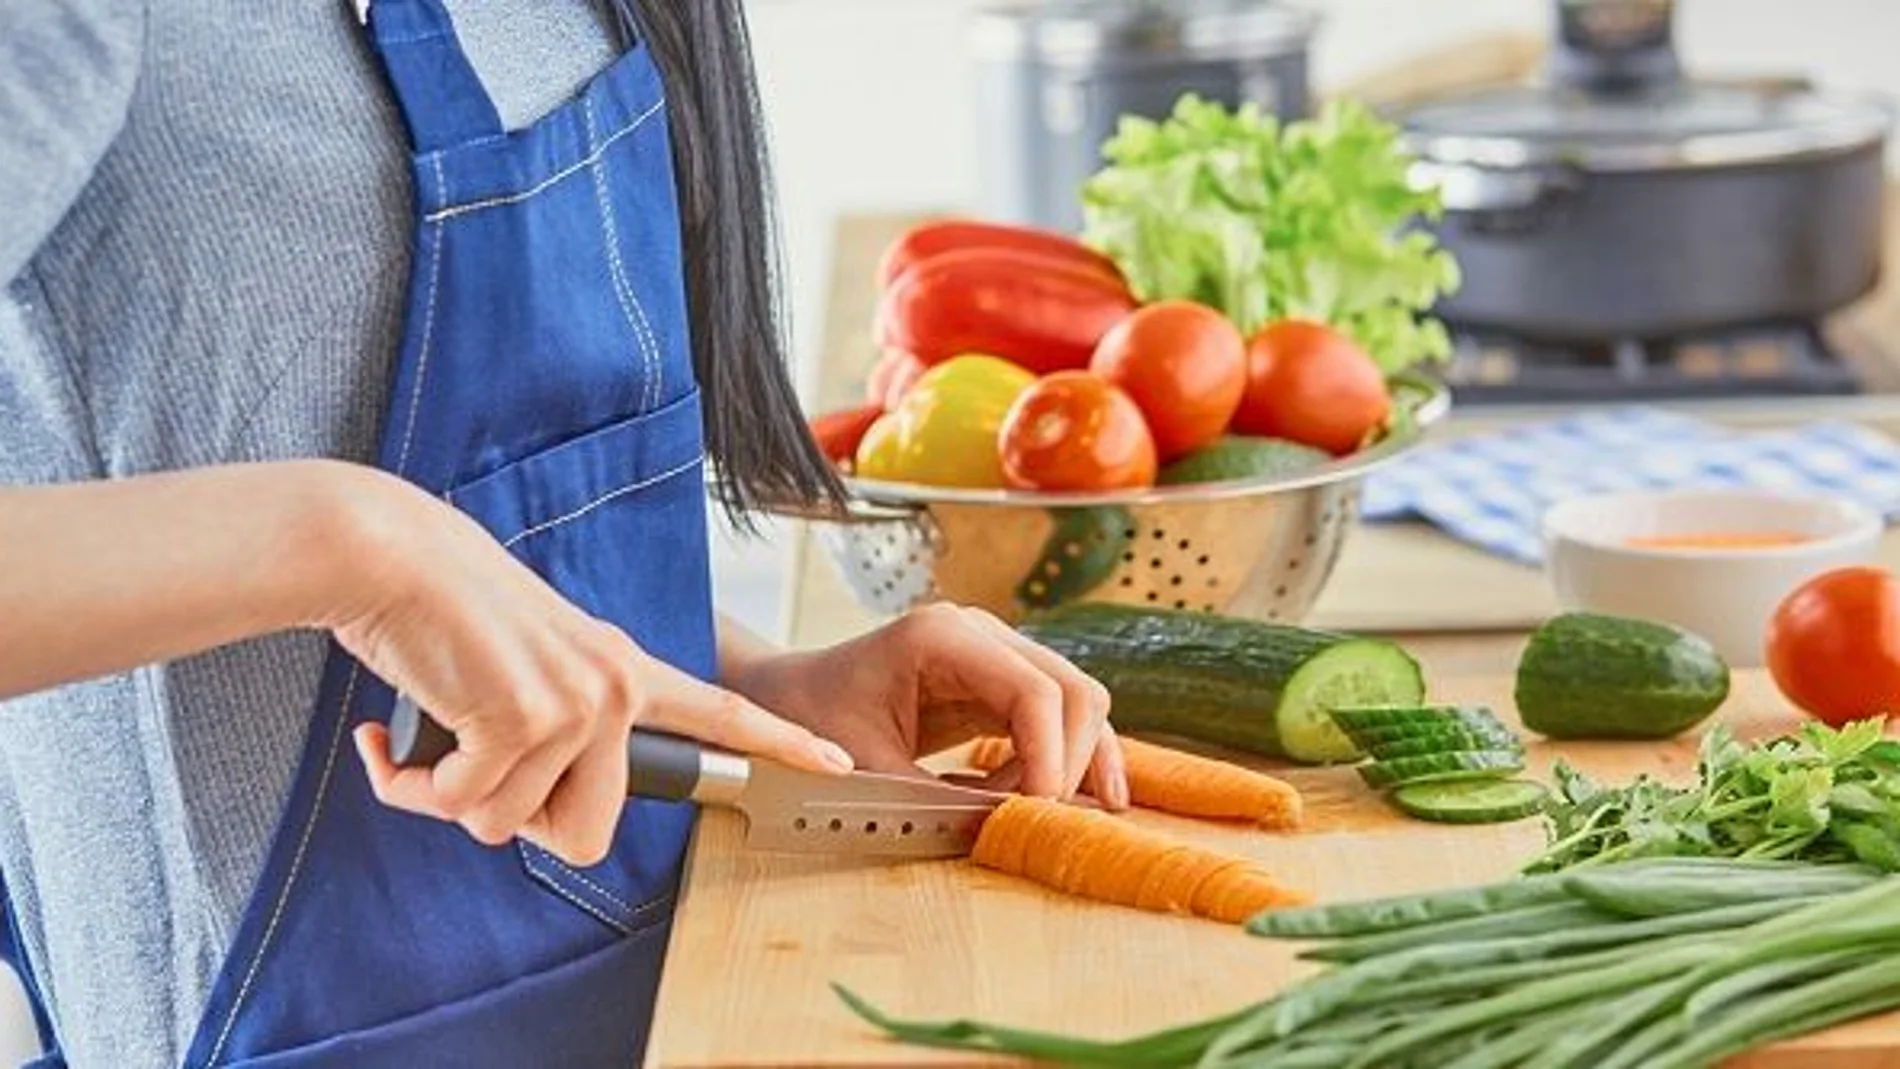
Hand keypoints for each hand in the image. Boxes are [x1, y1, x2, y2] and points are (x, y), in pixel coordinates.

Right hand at [324, 467, 853, 864]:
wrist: (386, 555)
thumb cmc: (438, 612)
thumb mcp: (523, 666)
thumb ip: (551, 724)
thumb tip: (518, 804)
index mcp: (620, 668)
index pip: (719, 710)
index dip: (778, 742)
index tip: (835, 762)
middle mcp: (613, 686)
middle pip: (587, 834)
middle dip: (514, 822)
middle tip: (470, 770)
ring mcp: (576, 703)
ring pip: (508, 824)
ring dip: (448, 794)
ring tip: (428, 733)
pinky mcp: (525, 717)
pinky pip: (461, 805)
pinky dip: (411, 784)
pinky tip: (394, 734)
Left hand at [722, 604, 1128, 808]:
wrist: (786, 696)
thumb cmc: (812, 717)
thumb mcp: (862, 764)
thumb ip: (930, 797)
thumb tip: (1003, 827)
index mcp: (942, 636)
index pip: (1033, 689)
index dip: (1050, 753)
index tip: (1040, 808)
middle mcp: (979, 633)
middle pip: (1072, 688)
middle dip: (1072, 757)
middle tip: (1045, 818)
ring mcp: (994, 654)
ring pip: (1076, 701)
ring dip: (1077, 759)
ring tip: (1054, 815)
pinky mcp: (997, 683)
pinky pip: (1054, 717)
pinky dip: (1064, 757)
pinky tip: (1060, 800)